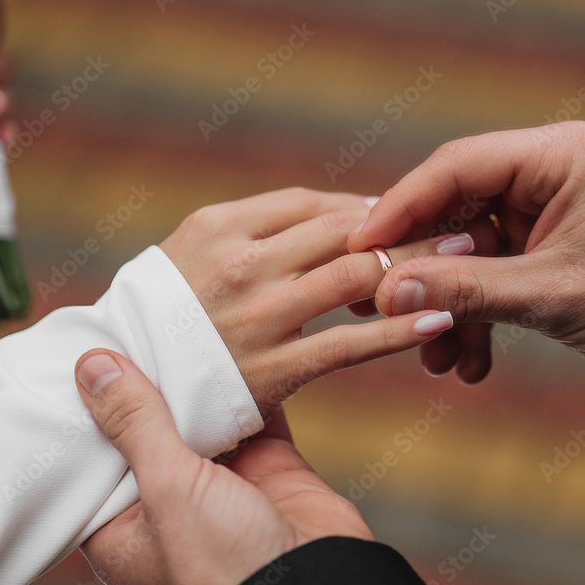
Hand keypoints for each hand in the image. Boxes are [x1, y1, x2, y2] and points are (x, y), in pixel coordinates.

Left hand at [75, 350, 370, 584]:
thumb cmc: (229, 569)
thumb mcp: (167, 489)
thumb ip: (135, 424)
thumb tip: (93, 368)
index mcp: (124, 532)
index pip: (91, 463)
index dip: (86, 416)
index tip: (81, 363)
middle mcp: (170, 509)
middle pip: (147, 435)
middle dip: (143, 389)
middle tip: (129, 333)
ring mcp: (221, 488)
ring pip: (200, 421)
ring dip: (194, 384)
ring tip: (175, 328)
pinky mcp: (267, 469)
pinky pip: (253, 416)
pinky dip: (248, 385)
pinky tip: (234, 347)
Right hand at [159, 187, 471, 413]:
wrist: (120, 381)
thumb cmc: (163, 313)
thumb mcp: (192, 250)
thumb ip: (254, 230)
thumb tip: (332, 220)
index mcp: (220, 225)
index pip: (313, 203)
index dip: (369, 208)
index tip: (405, 216)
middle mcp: (240, 263)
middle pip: (344, 231)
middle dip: (409, 226)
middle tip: (460, 225)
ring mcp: (256, 316)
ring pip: (355, 278)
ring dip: (417, 266)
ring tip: (464, 261)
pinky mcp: (271, 369)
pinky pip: (349, 346)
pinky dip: (400, 330)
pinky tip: (438, 320)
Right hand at [347, 122, 584, 384]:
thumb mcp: (553, 295)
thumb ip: (468, 290)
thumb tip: (389, 291)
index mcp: (558, 156)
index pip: (456, 167)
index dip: (402, 207)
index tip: (361, 248)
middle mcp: (543, 173)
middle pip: (451, 209)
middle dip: (423, 269)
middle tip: (381, 307)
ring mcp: (538, 210)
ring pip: (463, 250)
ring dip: (447, 305)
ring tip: (435, 357)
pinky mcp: (536, 246)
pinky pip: (485, 273)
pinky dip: (473, 315)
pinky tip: (467, 361)